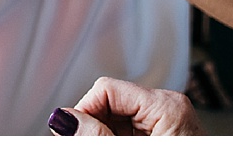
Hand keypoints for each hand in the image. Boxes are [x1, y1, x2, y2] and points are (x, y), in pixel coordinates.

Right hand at [64, 77, 201, 135]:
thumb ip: (97, 138)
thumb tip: (64, 119)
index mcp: (167, 107)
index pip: (106, 90)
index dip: (85, 113)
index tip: (76, 137)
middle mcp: (168, 109)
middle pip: (109, 103)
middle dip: (93, 128)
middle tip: (88, 146)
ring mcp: (166, 124)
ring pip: (114, 119)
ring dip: (102, 137)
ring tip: (101, 147)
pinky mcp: (162, 136)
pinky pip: (126, 131)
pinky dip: (113, 141)